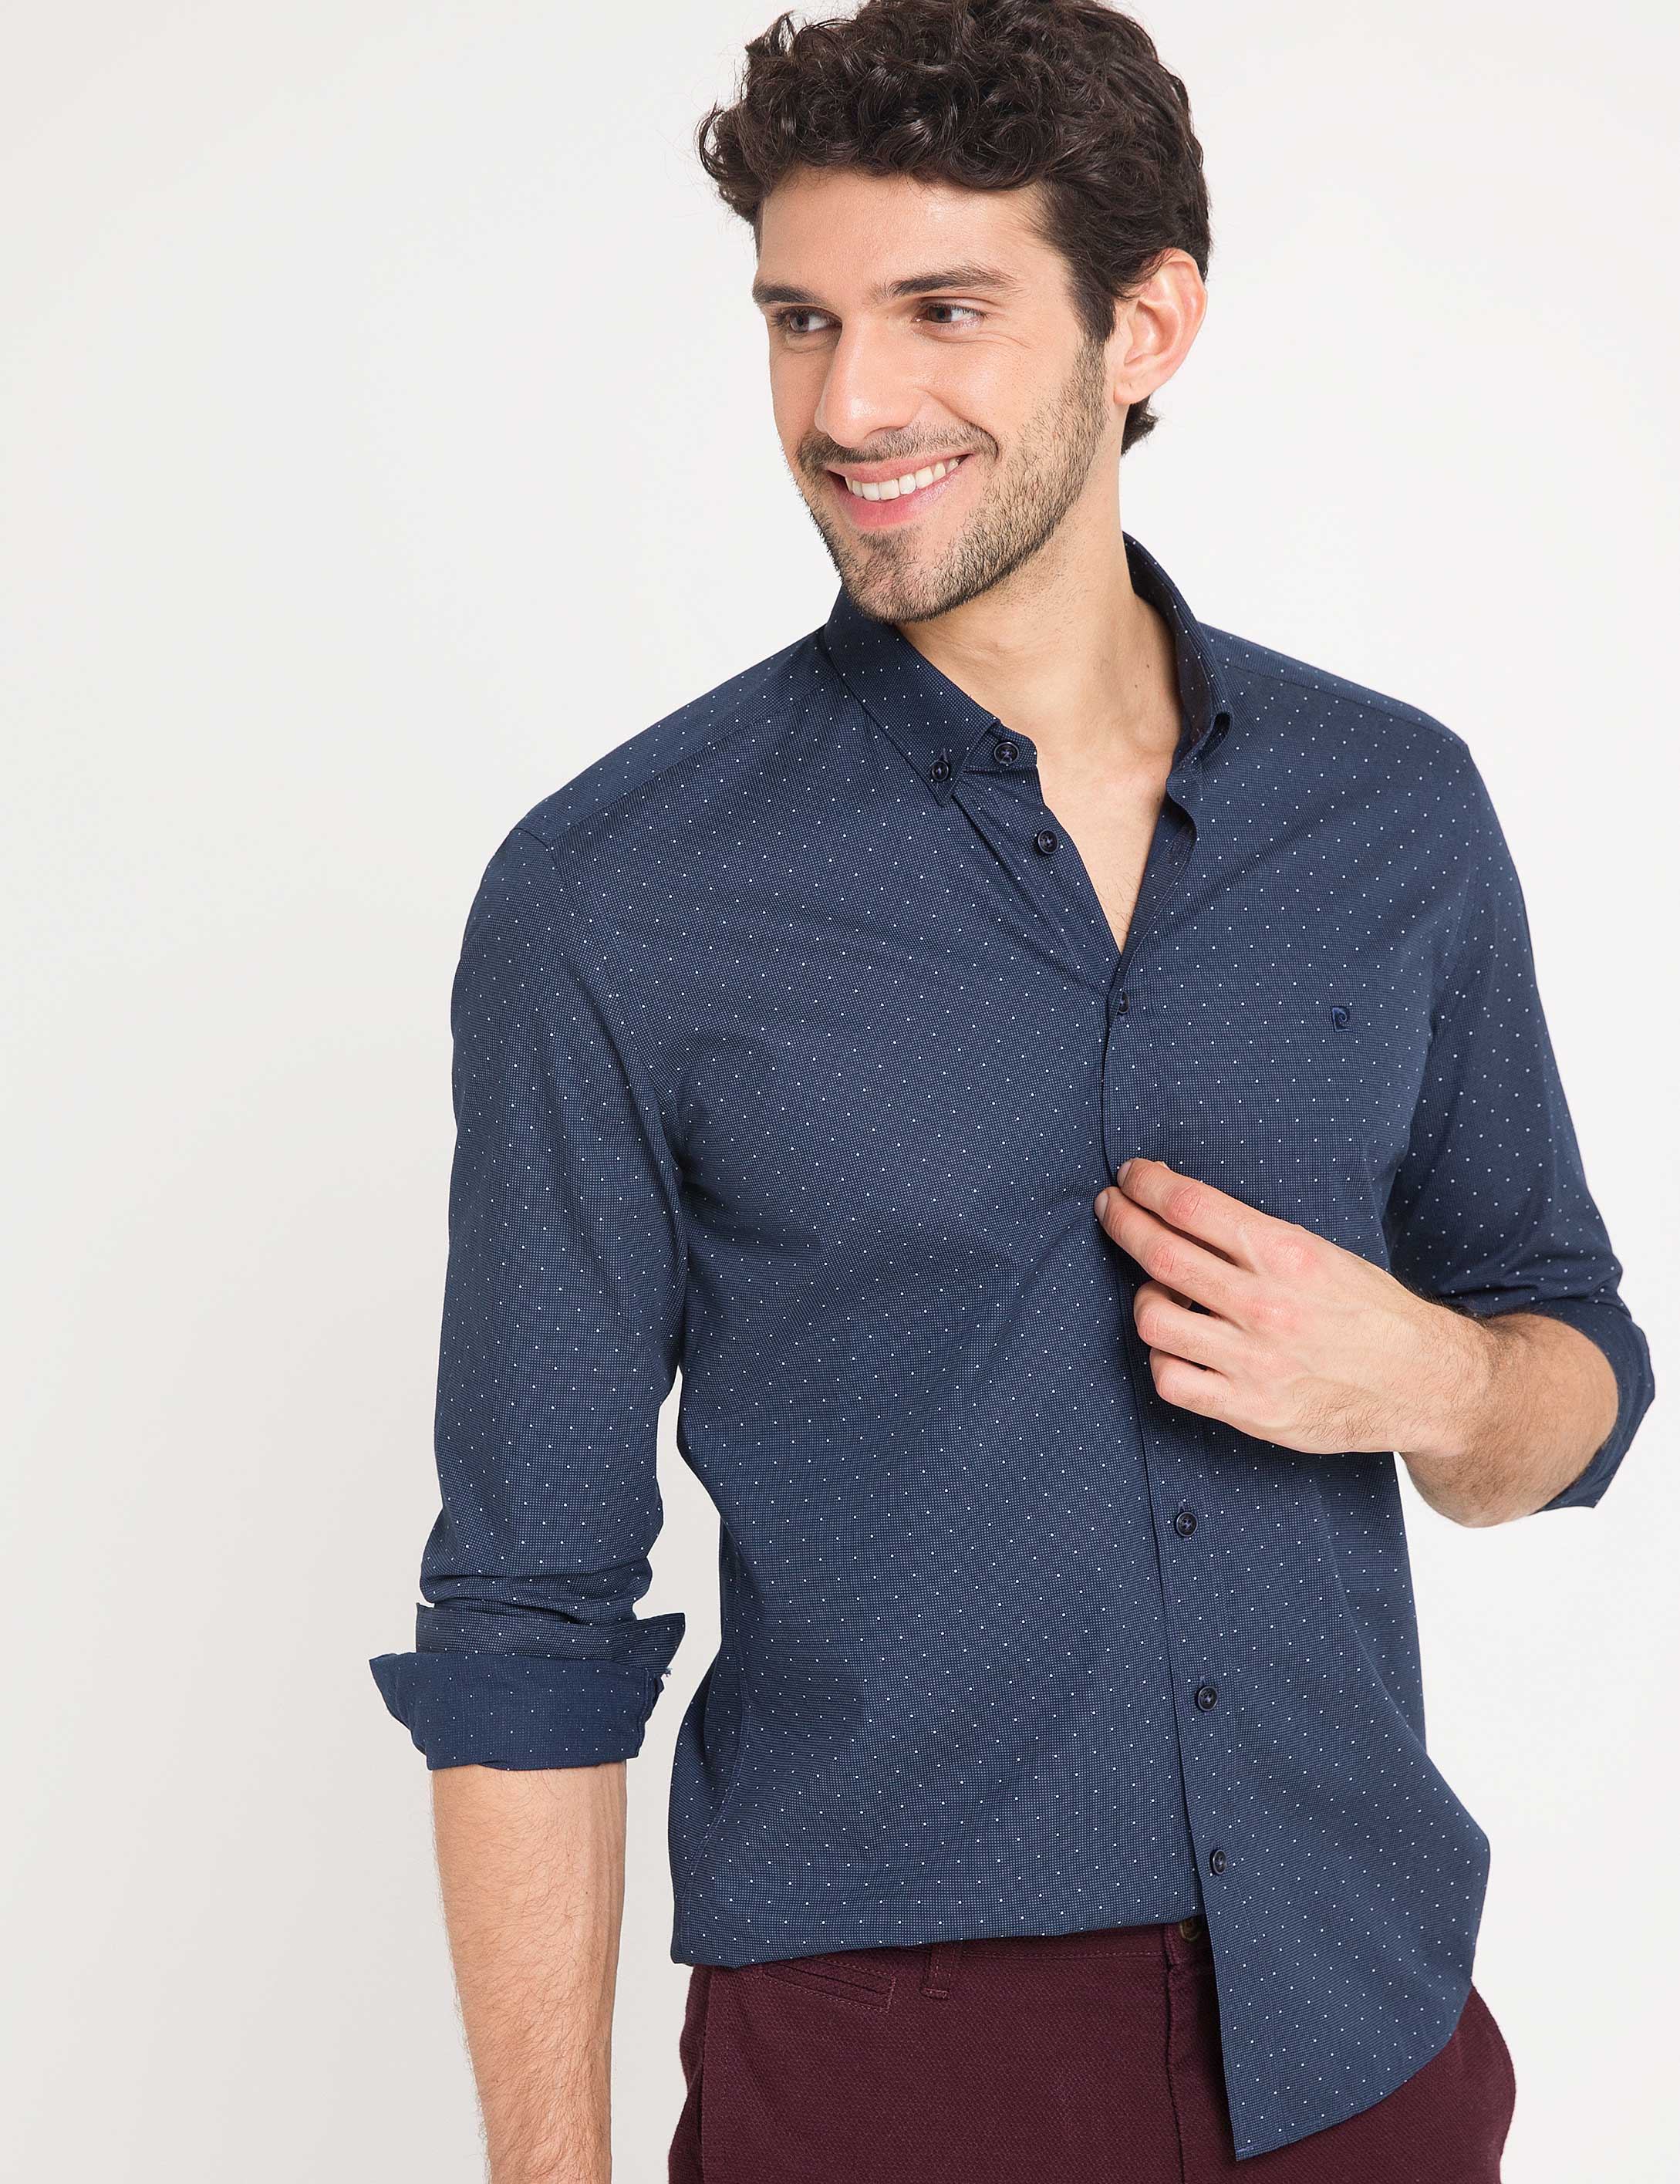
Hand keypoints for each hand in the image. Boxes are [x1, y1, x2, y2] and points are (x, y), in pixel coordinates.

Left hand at [1092, 1156, 1482, 1458]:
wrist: (1422, 1384)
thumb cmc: (1370, 1312)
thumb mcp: (1323, 1254)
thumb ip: (1257, 1237)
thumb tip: (1185, 1209)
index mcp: (1287, 1255)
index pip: (1191, 1207)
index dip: (1147, 1186)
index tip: (1132, 1177)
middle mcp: (1265, 1305)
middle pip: (1161, 1255)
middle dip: (1123, 1221)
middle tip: (1111, 1206)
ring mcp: (1254, 1362)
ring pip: (1153, 1320)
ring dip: (1143, 1297)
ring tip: (1157, 1291)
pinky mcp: (1250, 1409)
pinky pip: (1171, 1380)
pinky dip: (1162, 1358)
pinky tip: (1176, 1346)